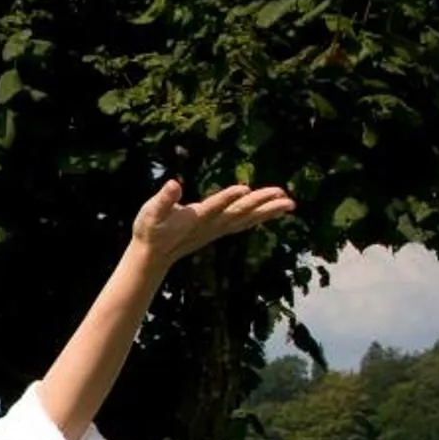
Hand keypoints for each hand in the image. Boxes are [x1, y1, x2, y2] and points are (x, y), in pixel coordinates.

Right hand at [132, 180, 295, 267]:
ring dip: (268, 211)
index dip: (228, 198)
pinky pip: (245, 222)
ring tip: (289, 203)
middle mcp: (210, 225)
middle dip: (260, 203)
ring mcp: (217, 229)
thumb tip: (174, 184)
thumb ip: (162, 200)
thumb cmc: (149, 231)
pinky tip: (274, 211)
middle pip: (239, 213)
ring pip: (246, 219)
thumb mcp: (149, 214)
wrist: (154, 256)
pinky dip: (261, 216)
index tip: (245, 188)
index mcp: (194, 219)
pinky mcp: (219, 230)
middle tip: (283, 195)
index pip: (214, 207)